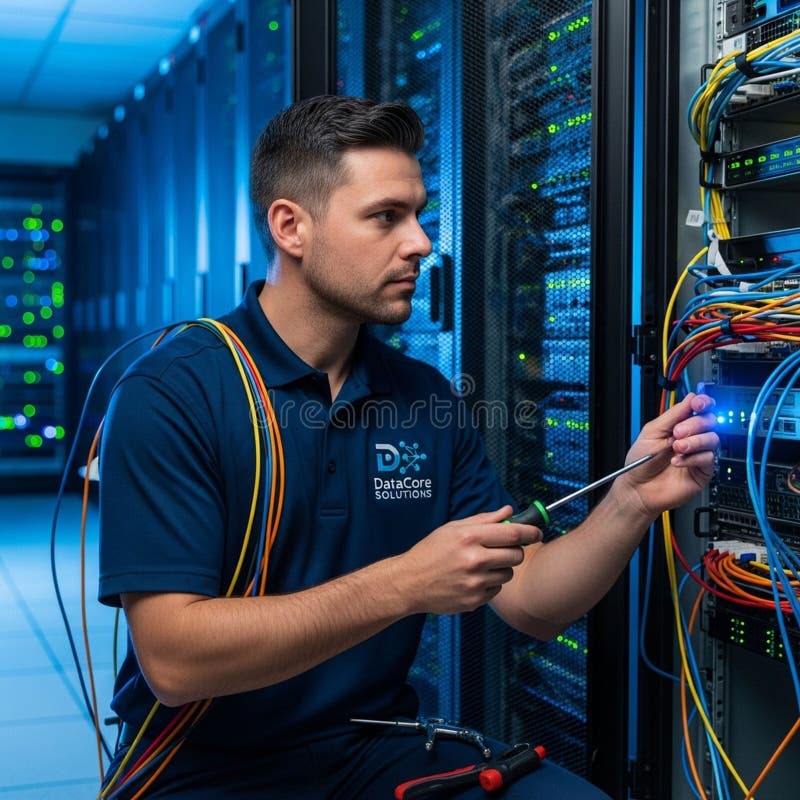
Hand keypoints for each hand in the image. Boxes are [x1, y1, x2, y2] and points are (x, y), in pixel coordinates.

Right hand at [399, 507, 541, 614]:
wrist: (409, 582)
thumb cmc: (430, 551)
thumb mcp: (453, 528)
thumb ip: (484, 519)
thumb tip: (509, 511)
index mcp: (469, 537)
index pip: (512, 534)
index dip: (530, 532)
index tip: (537, 531)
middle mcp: (474, 560)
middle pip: (515, 555)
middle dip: (514, 550)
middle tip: (503, 549)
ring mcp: (475, 583)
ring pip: (508, 573)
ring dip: (501, 568)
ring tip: (481, 565)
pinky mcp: (475, 600)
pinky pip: (496, 589)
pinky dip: (490, 583)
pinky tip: (472, 579)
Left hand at [613, 392, 717, 519]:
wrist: (638, 488)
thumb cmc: (641, 462)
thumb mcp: (652, 432)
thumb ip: (673, 415)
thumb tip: (691, 398)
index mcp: (679, 426)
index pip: (700, 409)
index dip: (703, 403)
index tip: (699, 404)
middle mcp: (691, 438)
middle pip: (710, 421)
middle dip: (695, 424)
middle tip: (677, 433)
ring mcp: (698, 454)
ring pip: (713, 439)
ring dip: (694, 442)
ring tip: (676, 448)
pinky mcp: (702, 471)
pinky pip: (709, 458)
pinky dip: (693, 458)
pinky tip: (678, 462)